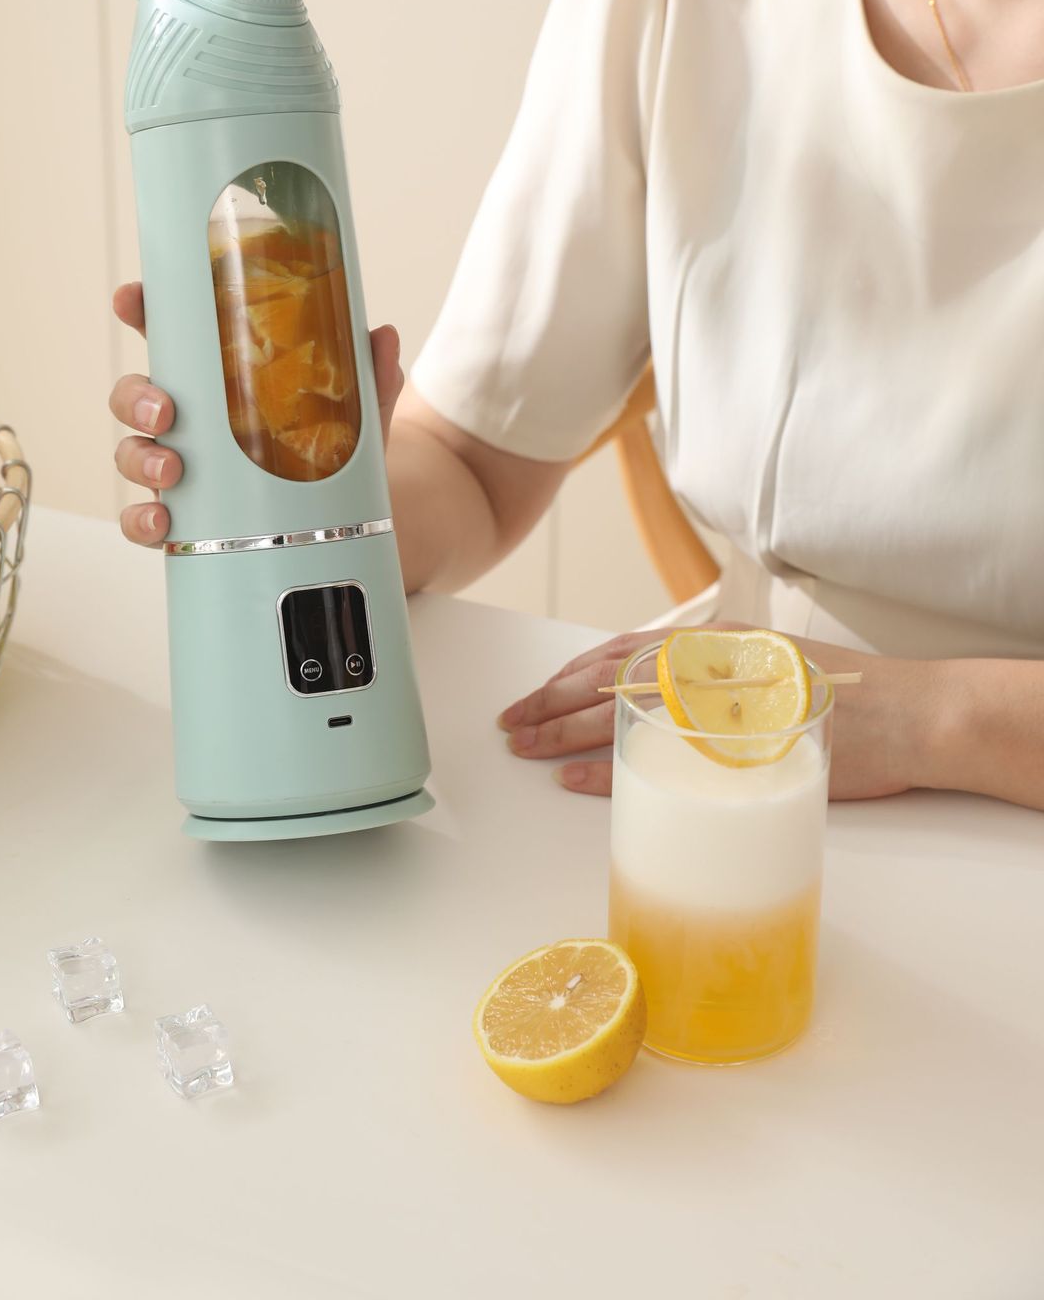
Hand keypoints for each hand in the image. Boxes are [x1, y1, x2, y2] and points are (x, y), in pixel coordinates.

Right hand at [108, 281, 406, 547]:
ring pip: (131, 453)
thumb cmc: (333, 447)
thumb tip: (383, 335)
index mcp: (217, 376)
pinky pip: (143, 519)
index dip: (140, 310)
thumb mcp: (356, 411)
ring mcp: (180, 466)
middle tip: (166, 411)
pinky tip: (163, 524)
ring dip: (140, 459)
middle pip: (134, 395)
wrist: (347, 521)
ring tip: (172, 472)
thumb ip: (369, 377)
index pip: (169, 334)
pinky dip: (142, 522)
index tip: (130, 297)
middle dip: (137, 398)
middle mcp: (189, 417)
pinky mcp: (184, 516)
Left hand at [496, 622, 945, 801]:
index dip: (570, 674)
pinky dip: (605, 763)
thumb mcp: (766, 677)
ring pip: (616, 708)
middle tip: (511, 724)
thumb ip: (713, 688)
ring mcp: (715, 697)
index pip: (620, 652)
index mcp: (711, 645)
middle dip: (551, 702)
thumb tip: (659, 715)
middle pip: (606, 678)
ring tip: (525, 749)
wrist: (912, 714)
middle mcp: (706, 661)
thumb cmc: (845, 699)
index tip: (534, 695)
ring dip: (562, 730)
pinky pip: (650, 750)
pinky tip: (572, 776)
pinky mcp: (728, 737)